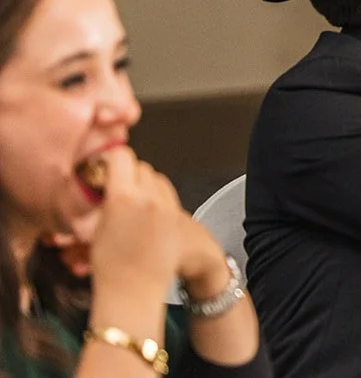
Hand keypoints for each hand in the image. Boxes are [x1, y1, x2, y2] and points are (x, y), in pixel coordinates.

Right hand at [84, 147, 185, 299]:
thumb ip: (105, 201)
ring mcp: (167, 204)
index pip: (121, 157)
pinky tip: (146, 210)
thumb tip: (105, 184)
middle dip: (128, 173)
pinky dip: (157, 195)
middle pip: (141, 167)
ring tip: (132, 200)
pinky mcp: (178, 213)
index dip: (111, 160)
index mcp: (124, 197)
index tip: (104, 167)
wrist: (138, 288)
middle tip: (116, 187)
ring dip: (144, 183)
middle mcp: (148, 196)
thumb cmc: (111, 265)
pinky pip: (167, 193)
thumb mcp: (96, 229)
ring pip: (156, 177)